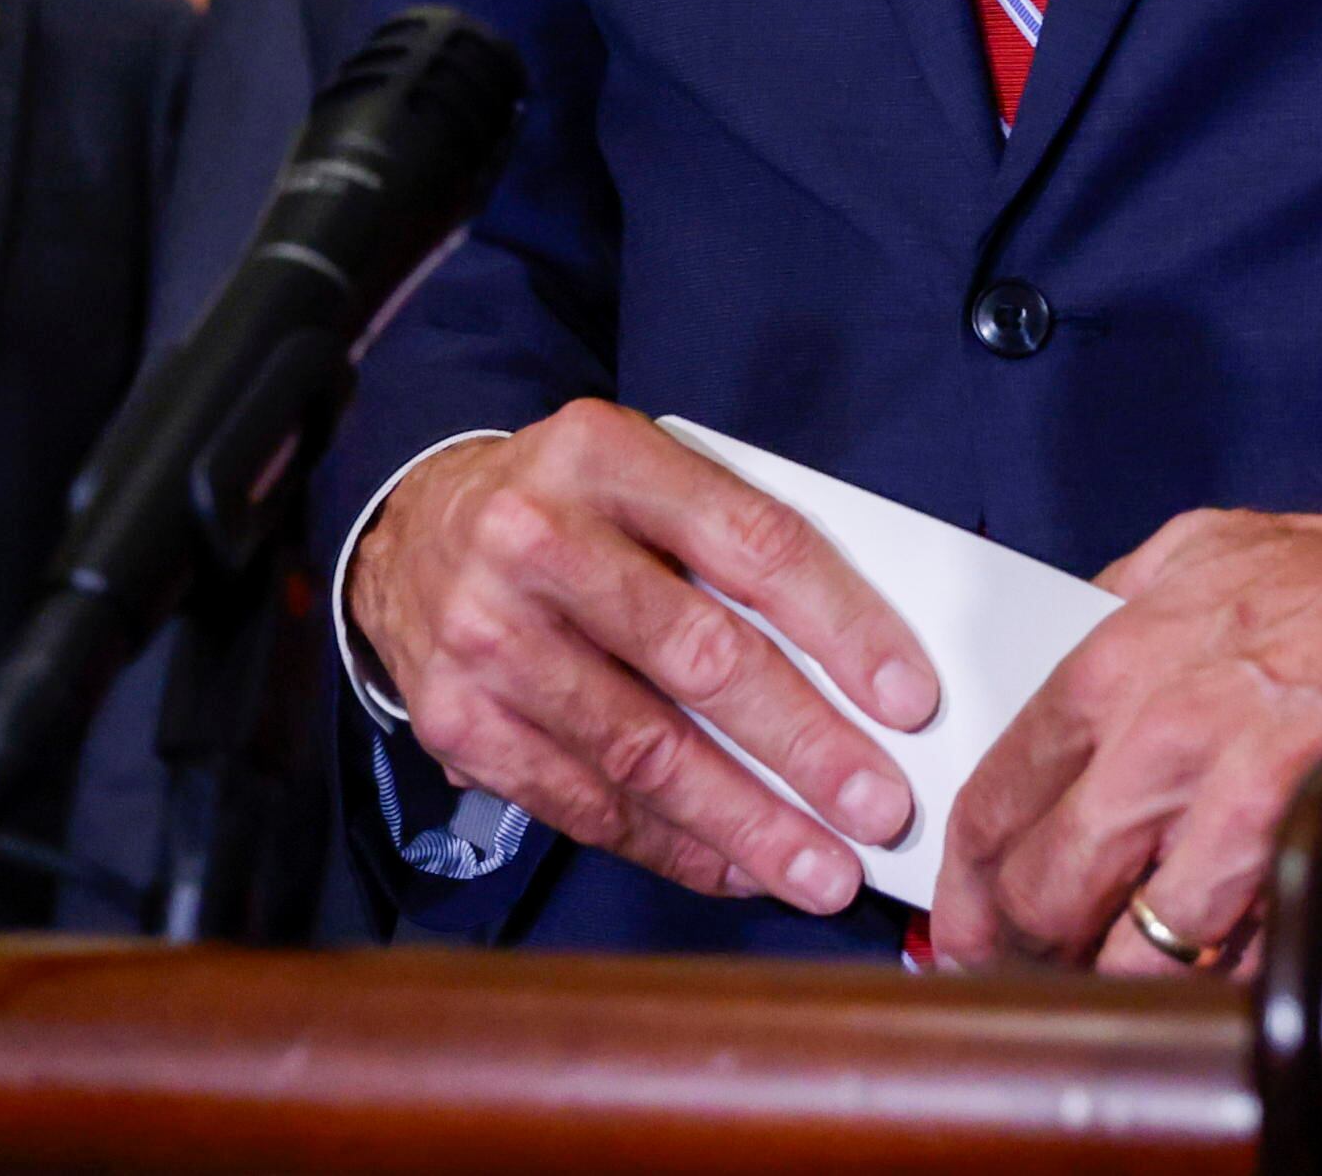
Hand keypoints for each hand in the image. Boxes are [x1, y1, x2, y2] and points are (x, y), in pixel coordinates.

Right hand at [346, 401, 939, 913]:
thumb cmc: (571, 508)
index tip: (907, 698)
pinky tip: (737, 866)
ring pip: (643, 750)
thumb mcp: (646, 475)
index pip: (750, 543)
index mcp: (602, 452)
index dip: (840, 625)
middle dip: (805, 745)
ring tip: (823, 869)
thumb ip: (736, 541)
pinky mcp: (457, 722)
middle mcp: (533, 538)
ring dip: (748, 821)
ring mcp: (485, 635)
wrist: (414, 530)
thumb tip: (862, 666)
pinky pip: (585, 803)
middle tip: (879, 808)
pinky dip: (673, 845)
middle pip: (699, 657)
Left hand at [933, 489, 1321, 976]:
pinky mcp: (1320, 856)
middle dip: (1018, 945)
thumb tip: (1044, 665)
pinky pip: (1238, 963)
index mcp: (1121, 661)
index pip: (996, 796)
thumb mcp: (1201, 548)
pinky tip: (1204, 974)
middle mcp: (1171, 736)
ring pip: (1134, 946)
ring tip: (1107, 981)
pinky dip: (1211, 986)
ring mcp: (1248, 807)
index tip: (963, 911)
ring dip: (1111, 978)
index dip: (966, 876)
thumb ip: (1110, 608)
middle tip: (1018, 966)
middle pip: (1046, 888)